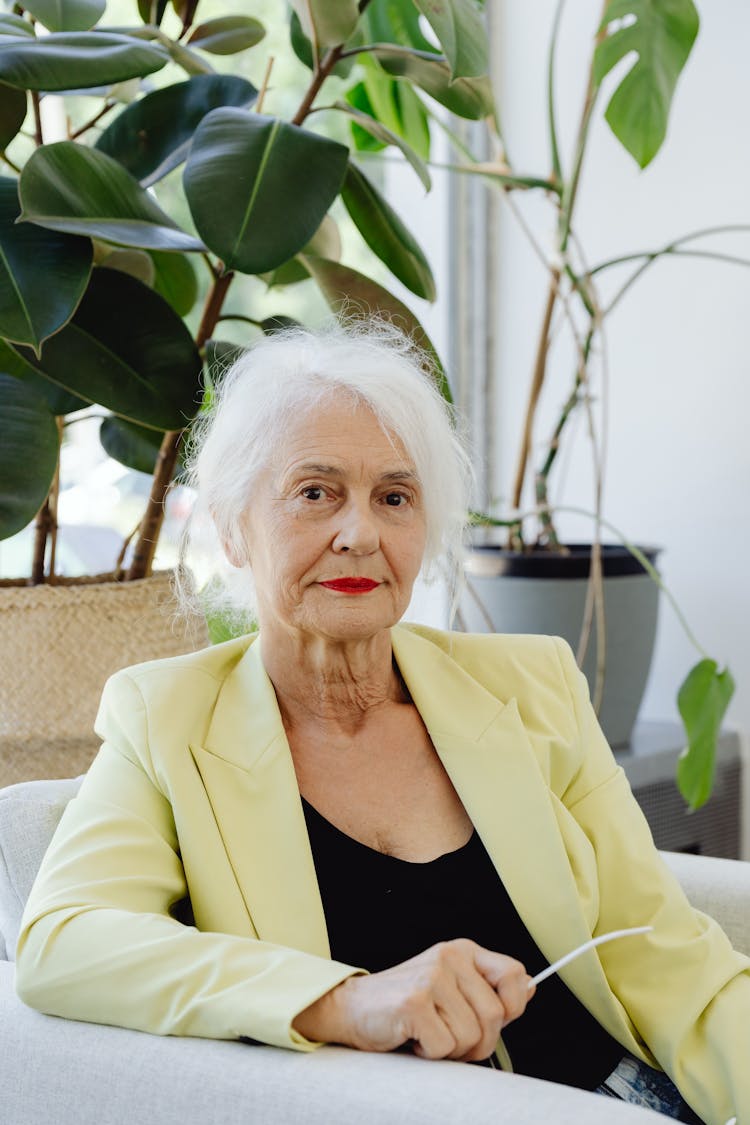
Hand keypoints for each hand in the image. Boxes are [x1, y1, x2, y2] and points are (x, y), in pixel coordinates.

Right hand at [293, 939, 534, 1061]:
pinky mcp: (414, 1002)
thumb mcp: (450, 987)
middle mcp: (449, 957)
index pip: (515, 975)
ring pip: (471, 1036)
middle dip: (477, 1042)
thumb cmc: (405, 1005)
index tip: (494, 1021)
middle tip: (449, 1038)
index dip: (513, 1006)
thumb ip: (488, 989)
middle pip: (495, 1016)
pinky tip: (412, 1037)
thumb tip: (532, 987)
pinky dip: (430, 1053)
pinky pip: (444, 1047)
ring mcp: (431, 977)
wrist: (351, 1008)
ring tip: (427, 1034)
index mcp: (462, 951)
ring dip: (451, 1050)